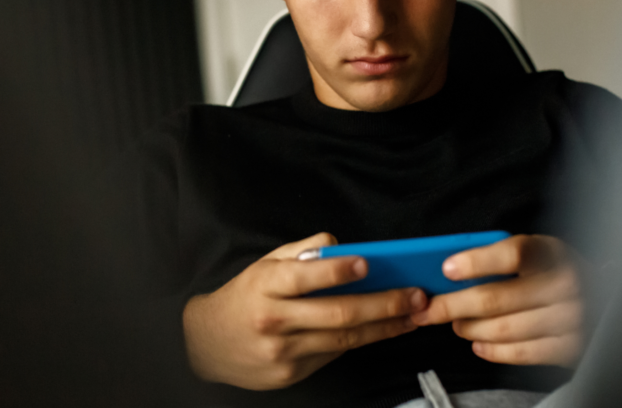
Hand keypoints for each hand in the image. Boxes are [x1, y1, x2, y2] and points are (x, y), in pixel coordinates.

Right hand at [183, 232, 427, 389]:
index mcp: (265, 285)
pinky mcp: (290, 374)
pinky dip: (360, 341)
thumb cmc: (244, 296)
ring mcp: (282, 351)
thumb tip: (343, 247)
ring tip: (412, 316)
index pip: (305, 276)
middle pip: (337, 313)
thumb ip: (303, 252)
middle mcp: (273, 319)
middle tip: (415, 297)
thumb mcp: (265, 264)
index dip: (338, 271)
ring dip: (384, 328)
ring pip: (343, 338)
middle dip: (383, 305)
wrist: (206, 344)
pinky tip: (384, 330)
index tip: (369, 264)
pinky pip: (332, 353)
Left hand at [410, 234, 584, 366]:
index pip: (513, 253)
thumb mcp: (535, 252)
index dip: (476, 262)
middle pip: (495, 298)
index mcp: (551, 252)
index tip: (446, 269)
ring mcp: (570, 318)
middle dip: (452, 306)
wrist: (605, 297)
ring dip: (470, 329)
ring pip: (503, 329)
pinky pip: (521, 353)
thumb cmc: (553, 272)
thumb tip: (447, 272)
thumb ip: (497, 257)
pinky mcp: (570, 347)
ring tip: (457, 325)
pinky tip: (478, 344)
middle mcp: (565, 283)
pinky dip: (492, 351)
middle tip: (430, 309)